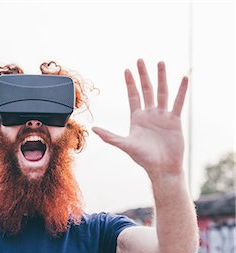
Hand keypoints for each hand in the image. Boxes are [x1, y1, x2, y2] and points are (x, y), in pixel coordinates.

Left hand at [92, 59, 187, 175]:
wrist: (162, 168)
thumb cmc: (143, 158)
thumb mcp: (124, 145)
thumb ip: (109, 136)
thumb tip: (93, 129)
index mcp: (137, 118)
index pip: (133, 96)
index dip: (130, 83)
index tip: (127, 70)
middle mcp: (150, 114)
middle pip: (146, 90)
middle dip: (143, 75)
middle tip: (140, 60)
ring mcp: (163, 116)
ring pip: (162, 92)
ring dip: (161, 77)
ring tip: (160, 62)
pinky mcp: (175, 120)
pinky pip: (178, 102)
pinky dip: (181, 90)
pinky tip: (183, 78)